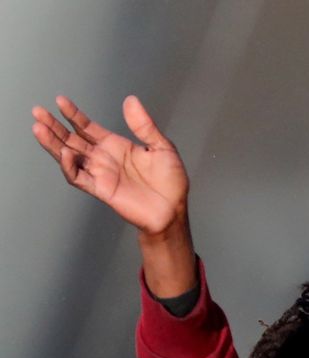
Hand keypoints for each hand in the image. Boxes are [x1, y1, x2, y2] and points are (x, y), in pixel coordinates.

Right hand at [32, 94, 196, 295]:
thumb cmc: (170, 182)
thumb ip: (144, 125)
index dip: (73, 115)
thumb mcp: (162, 147)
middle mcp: (103, 158)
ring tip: (38, 128)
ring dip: (53, 144)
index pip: (87, 128)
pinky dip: (68, 166)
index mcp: (115, 146)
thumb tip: (131, 100)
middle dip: (54, 126)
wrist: (173, 210)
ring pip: (68, 156)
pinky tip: (63, 153)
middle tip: (38, 111)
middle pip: (71, 140)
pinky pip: (79, 177)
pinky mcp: (101, 189)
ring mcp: (100, 173)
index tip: (61, 101)